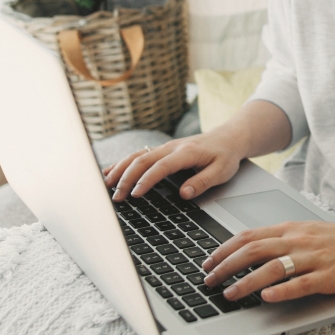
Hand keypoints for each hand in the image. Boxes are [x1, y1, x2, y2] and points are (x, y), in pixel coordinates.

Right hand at [102, 130, 244, 200]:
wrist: (229, 137)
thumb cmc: (225, 155)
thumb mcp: (222, 171)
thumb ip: (203, 182)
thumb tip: (184, 193)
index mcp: (186, 153)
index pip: (161, 167)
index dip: (147, 180)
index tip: (135, 194)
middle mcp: (171, 147)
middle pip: (143, 160)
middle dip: (127, 178)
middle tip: (116, 197)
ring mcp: (165, 147)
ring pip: (137, 156)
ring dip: (120, 169)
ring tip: (106, 185)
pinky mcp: (162, 150)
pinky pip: (138, 155)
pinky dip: (122, 163)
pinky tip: (109, 172)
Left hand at [200, 220, 334, 303]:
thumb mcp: (309, 232)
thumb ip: (283, 240)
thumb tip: (254, 249)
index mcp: (292, 229)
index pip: (249, 236)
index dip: (224, 249)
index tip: (207, 261)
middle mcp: (298, 241)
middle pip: (253, 251)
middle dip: (225, 266)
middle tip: (208, 280)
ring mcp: (313, 259)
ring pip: (271, 268)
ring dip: (245, 282)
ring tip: (229, 294)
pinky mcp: (328, 276)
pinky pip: (300, 283)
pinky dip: (281, 290)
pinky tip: (266, 297)